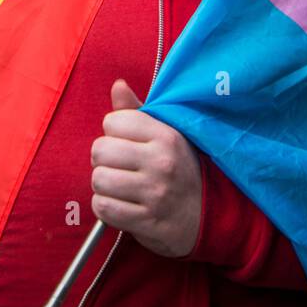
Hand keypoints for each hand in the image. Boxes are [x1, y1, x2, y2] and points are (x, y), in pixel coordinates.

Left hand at [90, 79, 202, 257]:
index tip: (125, 142)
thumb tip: (117, 85)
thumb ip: (136, 111)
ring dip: (103, 184)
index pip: (113, 122)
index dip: (113, 132)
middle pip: (100, 151)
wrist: (207, 215)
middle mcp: (161, 162)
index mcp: (165, 135)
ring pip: (99, 180)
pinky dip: (105, 206)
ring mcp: (154, 194)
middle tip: (118, 166)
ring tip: (118, 185)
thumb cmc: (178, 168)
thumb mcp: (165, 134)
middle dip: (104, 159)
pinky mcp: (146, 221)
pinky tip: (119, 203)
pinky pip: (103, 208)